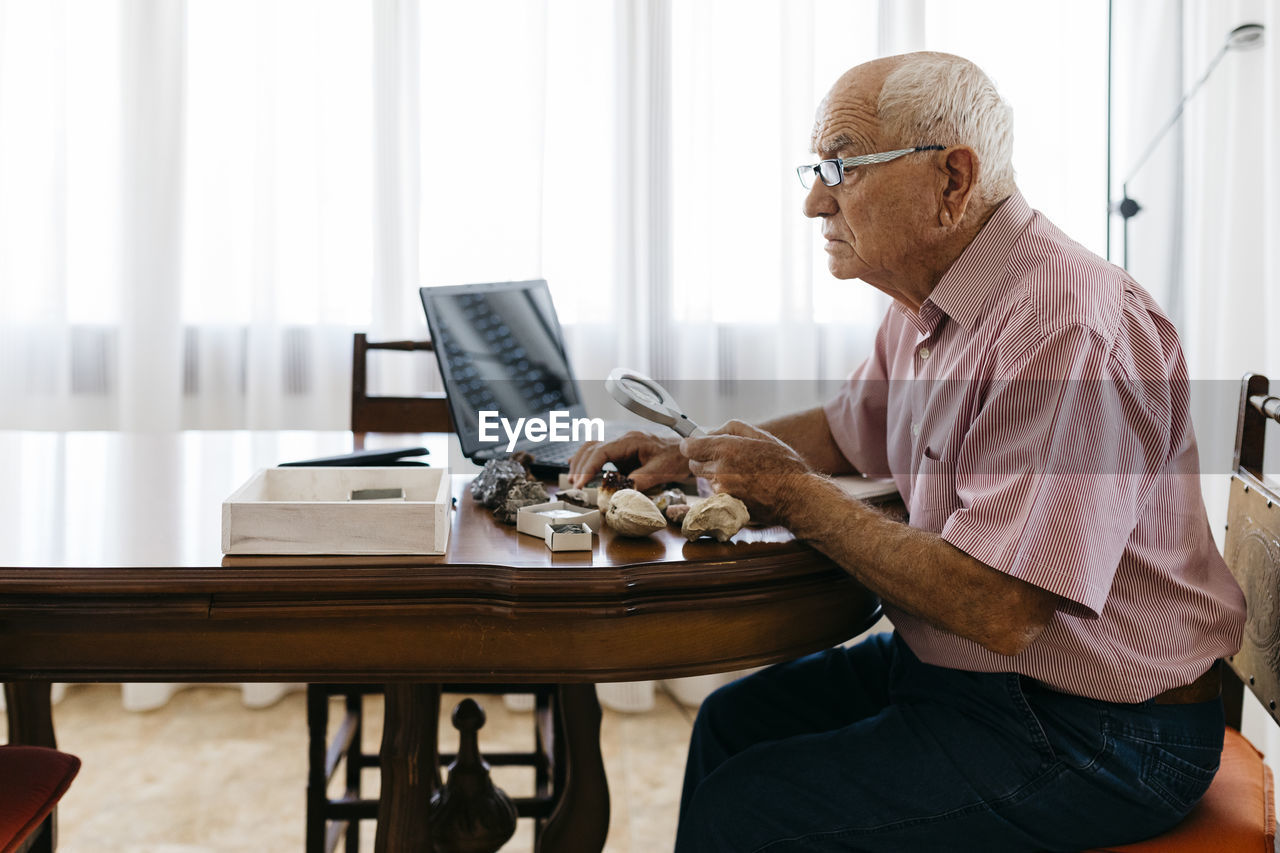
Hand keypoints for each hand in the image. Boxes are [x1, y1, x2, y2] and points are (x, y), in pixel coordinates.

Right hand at [567, 430, 692, 490]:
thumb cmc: (675, 459)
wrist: (686, 453)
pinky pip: (600, 453)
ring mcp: (622, 445)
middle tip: (574, 485)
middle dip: (580, 466)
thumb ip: (640, 480)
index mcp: (631, 440)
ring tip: (573, 479)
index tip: (580, 483)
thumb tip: (622, 492)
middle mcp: (623, 440)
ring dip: (581, 462)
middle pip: (593, 448)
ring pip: (593, 448)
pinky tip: (578, 468)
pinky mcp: (622, 453)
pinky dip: (588, 460)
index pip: (602, 451)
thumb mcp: (660, 471)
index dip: (588, 467)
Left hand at [680, 420, 813, 523]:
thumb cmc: (783, 465)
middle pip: (694, 465)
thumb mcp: (761, 436)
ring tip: (740, 476)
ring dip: (715, 477)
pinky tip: (742, 490)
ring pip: (706, 481)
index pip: (688, 447)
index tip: (696, 446)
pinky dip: (723, 492)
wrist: (797, 497)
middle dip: (703, 461)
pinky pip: (715, 496)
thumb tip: (711, 432)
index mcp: (726, 448)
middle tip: (722, 460)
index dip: (691, 446)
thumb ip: (732, 428)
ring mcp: (722, 491)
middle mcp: (720, 470)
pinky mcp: (726, 506)